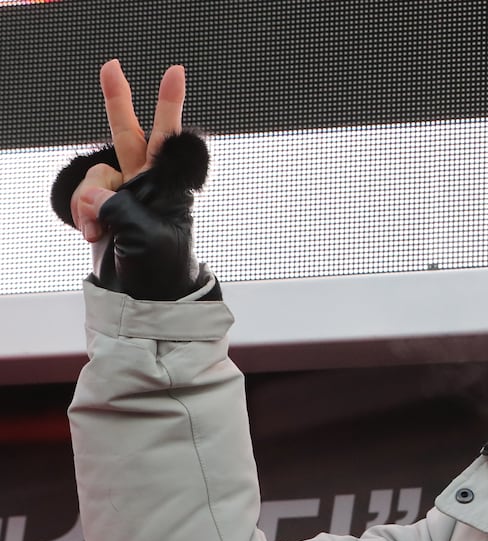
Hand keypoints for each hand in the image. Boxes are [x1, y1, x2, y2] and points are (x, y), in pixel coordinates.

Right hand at [50, 60, 210, 299]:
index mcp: (168, 184)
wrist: (143, 298)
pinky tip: (94, 233)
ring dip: (89, 203)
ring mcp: (122, 194)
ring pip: (94, 174)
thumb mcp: (145, 238)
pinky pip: (81, 196)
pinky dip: (81, 213)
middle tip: (111, 65)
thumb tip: (93, 193)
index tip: (176, 71)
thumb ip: (117, 208)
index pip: (171, 139)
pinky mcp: (101, 208)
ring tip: (102, 231)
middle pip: (130, 133)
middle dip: (119, 100)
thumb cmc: (160, 268)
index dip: (170, 104)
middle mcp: (146, 182)